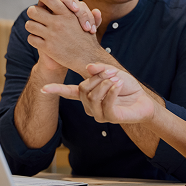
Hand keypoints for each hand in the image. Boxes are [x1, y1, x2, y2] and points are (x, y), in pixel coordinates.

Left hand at [26, 0, 103, 74]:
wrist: (88, 57)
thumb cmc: (85, 36)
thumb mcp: (81, 17)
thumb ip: (67, 2)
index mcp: (67, 12)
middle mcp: (58, 22)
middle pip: (33, 10)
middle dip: (33, 12)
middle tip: (36, 16)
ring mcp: (52, 35)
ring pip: (29, 25)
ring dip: (32, 26)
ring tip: (37, 28)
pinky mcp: (48, 47)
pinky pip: (31, 39)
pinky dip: (33, 39)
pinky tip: (39, 40)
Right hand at [42, 63, 156, 124]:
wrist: (142, 100)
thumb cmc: (126, 86)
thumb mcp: (113, 72)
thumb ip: (100, 69)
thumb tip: (88, 67)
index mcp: (88, 94)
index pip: (68, 92)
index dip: (56, 90)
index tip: (43, 88)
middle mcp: (90, 105)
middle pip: (83, 88)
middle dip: (97, 77)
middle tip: (112, 72)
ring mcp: (98, 113)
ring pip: (92, 96)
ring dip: (106, 84)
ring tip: (117, 79)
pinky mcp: (110, 118)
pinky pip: (106, 104)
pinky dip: (113, 91)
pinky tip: (119, 85)